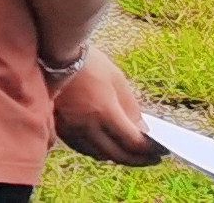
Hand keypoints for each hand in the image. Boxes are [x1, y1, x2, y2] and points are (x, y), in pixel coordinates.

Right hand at [51, 50, 157, 166]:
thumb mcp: (117, 79)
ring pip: (98, 154)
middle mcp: (86, 125)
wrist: (52, 53)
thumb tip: (141, 131)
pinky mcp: (59, 127)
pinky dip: (97, 151)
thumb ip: (131, 108)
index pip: (132, 142)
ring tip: (130, 154)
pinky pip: (81, 148)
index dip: (149, 151)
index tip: (161, 152)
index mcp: (103, 112)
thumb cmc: (88, 61)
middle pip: (116, 154)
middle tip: (150, 159)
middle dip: (137, 160)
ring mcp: (70, 128)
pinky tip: (106, 146)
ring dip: (117, 157)